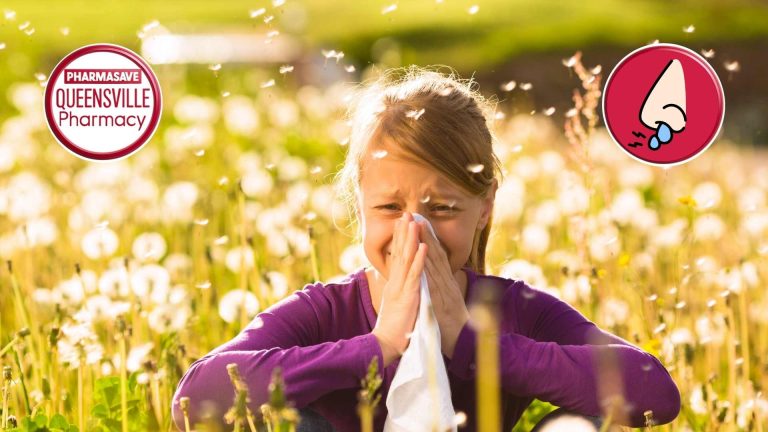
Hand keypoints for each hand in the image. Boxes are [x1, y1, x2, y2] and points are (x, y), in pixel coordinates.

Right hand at [372, 212, 427, 366]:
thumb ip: (398, 292)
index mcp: (394, 284)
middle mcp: (395, 282)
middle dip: (403, 232)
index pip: (397, 257)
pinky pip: (415, 275)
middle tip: (406, 213)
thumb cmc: (393, 329)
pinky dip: (420, 259)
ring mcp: (401, 288)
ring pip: (407, 259)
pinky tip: (423, 246)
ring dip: (411, 239)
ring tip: (414, 222)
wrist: (386, 345)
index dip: (400, 239)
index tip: (403, 223)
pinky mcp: (408, 296)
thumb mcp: (396, 305)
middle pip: (399, 252)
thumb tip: (400, 284)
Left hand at [417, 221, 470, 358]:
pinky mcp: (441, 302)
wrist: (464, 344)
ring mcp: (445, 291)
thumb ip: (441, 288)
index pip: (436, 256)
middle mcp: (447, 283)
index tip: (419, 222)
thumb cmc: (453, 325)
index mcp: (446, 283)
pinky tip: (423, 256)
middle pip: (435, 254)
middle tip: (416, 215)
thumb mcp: (446, 302)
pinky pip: (433, 283)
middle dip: (425, 234)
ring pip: (434, 264)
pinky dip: (428, 268)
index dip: (428, 239)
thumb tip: (435, 278)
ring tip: (417, 227)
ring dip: (426, 244)